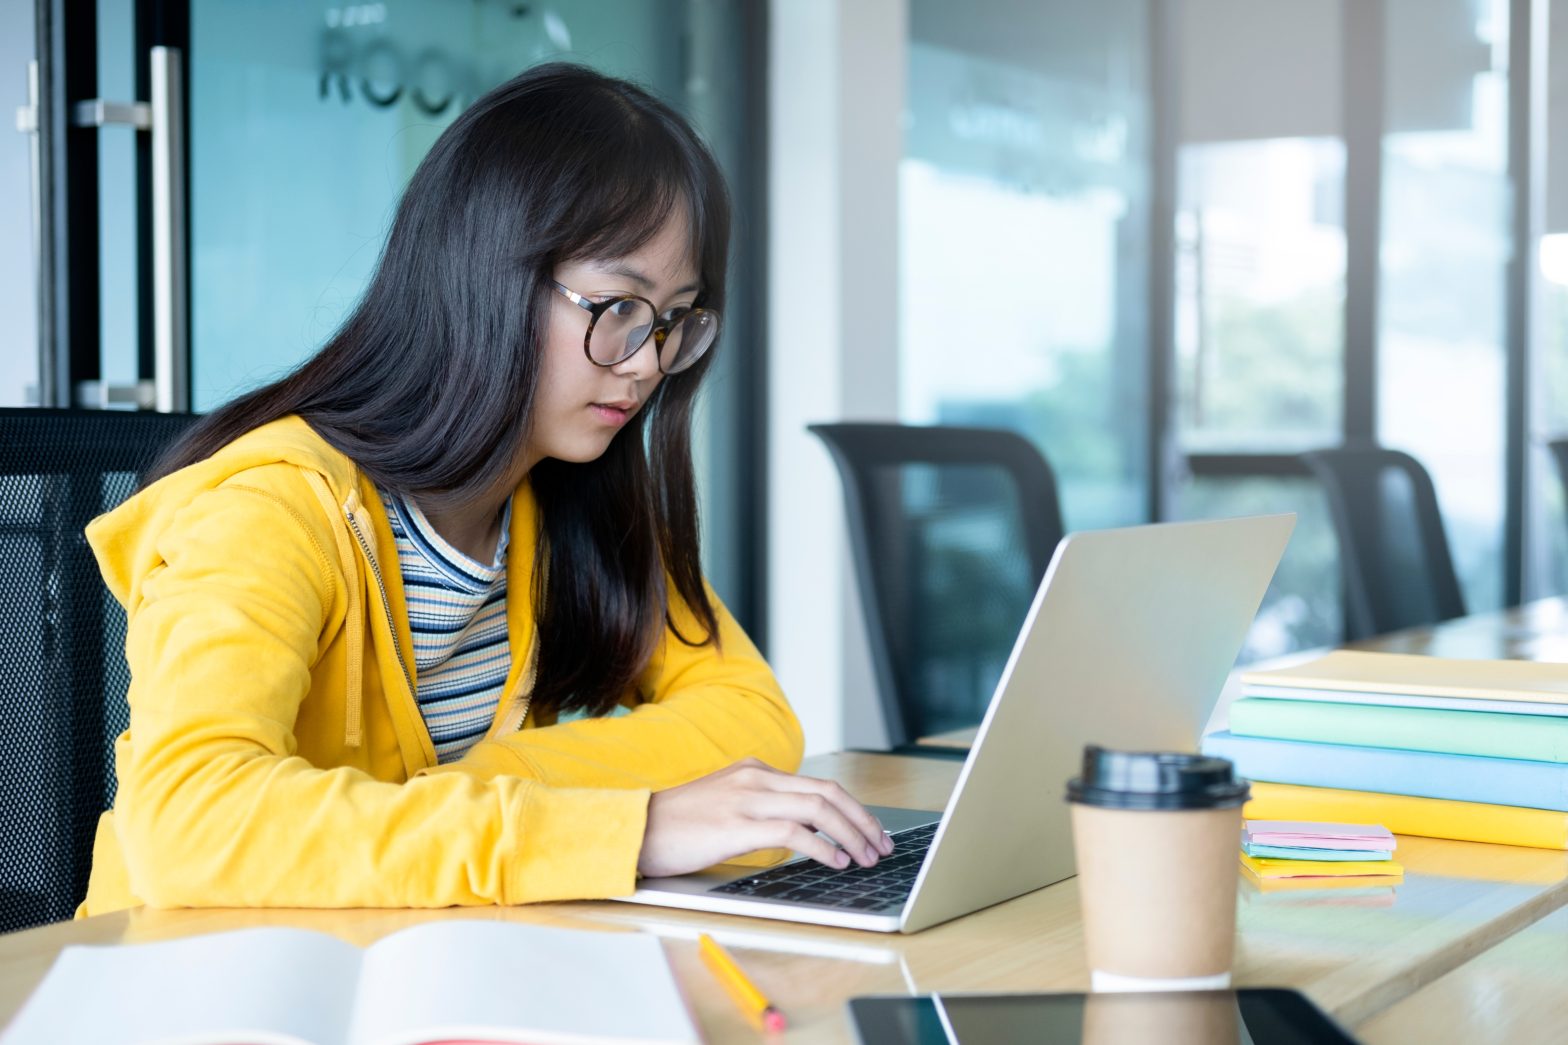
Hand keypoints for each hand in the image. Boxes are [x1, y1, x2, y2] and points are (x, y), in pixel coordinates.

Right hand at [636, 758, 894, 878]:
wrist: (635, 829)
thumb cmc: (676, 826)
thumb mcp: (725, 806)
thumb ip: (760, 810)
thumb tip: (802, 834)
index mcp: (754, 771)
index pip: (819, 785)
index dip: (852, 809)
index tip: (871, 831)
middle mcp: (755, 778)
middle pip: (828, 792)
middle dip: (862, 820)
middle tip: (881, 845)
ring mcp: (747, 799)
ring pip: (818, 808)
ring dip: (850, 835)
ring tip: (865, 857)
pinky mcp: (737, 825)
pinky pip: (794, 832)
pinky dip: (822, 847)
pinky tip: (835, 862)